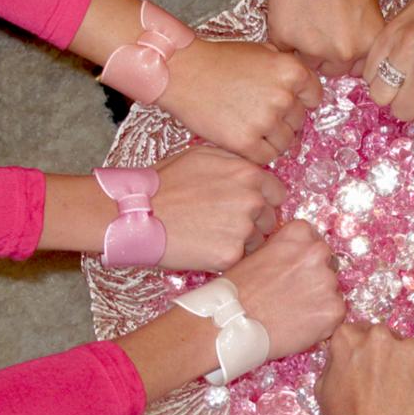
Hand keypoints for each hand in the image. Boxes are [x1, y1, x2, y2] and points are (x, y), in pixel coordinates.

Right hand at [152, 146, 285, 271]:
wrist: (136, 213)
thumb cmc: (165, 183)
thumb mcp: (204, 155)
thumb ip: (236, 163)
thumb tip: (254, 172)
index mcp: (249, 175)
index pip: (277, 193)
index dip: (262, 200)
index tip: (246, 207)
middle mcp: (252, 201)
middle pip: (269, 219)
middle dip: (254, 223)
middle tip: (224, 223)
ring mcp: (243, 229)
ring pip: (257, 242)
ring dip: (242, 242)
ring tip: (211, 235)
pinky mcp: (230, 255)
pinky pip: (240, 259)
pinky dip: (226, 257)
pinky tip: (205, 247)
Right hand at [160, 39, 321, 163]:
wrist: (183, 72)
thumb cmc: (220, 61)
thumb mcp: (261, 52)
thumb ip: (286, 70)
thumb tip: (304, 88)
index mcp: (292, 71)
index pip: (314, 97)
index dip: (299, 100)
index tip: (283, 102)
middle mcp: (283, 96)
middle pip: (299, 121)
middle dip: (283, 120)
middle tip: (258, 112)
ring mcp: (265, 121)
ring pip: (285, 142)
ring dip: (271, 138)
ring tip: (249, 124)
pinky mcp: (246, 141)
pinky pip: (266, 157)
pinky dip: (258, 152)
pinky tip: (243, 137)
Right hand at [224, 220, 345, 358]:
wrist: (229, 322)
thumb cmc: (238, 290)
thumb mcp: (259, 253)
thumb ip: (286, 251)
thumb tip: (298, 259)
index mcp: (299, 233)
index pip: (315, 242)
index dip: (304, 261)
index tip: (292, 274)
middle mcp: (318, 252)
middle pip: (328, 265)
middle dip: (315, 279)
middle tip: (292, 296)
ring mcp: (328, 281)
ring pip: (332, 290)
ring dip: (319, 301)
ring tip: (292, 313)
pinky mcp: (334, 309)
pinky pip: (336, 314)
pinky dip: (322, 322)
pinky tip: (299, 325)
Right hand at [267, 0, 383, 76]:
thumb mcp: (368, 5)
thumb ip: (361, 36)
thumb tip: (351, 56)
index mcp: (368, 44)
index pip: (356, 70)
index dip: (346, 56)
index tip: (339, 42)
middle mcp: (343, 52)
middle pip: (331, 69)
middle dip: (325, 53)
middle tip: (319, 25)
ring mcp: (312, 47)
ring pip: (305, 61)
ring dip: (303, 46)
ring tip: (304, 16)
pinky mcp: (284, 36)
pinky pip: (282, 47)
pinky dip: (283, 34)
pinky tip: (290, 10)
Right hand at [316, 323, 413, 414]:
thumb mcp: (323, 385)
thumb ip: (337, 358)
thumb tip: (347, 352)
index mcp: (349, 336)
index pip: (361, 332)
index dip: (367, 353)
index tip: (370, 370)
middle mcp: (380, 334)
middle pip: (390, 338)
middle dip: (390, 357)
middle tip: (388, 386)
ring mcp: (411, 348)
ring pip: (413, 351)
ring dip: (411, 367)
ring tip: (405, 397)